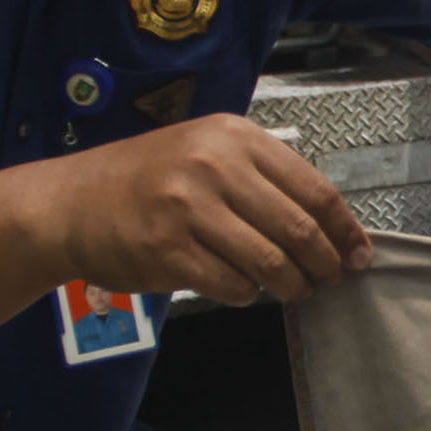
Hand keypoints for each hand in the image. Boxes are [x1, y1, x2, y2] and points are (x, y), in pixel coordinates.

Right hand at [50, 115, 368, 304]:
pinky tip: (243, 288)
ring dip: (291, 286)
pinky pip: (233, 285)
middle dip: (324, 264)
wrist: (72, 202)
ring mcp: (188, 209)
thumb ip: (264, 179)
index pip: (314, 189)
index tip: (359, 253)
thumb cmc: (146, 179)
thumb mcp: (206, 151)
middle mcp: (212, 166)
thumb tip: (331, 226)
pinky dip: (247, 294)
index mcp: (233, 137)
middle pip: (299, 230)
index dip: (345, 229)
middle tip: (329, 278)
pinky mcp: (168, 250)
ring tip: (292, 290)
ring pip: (271, 262)